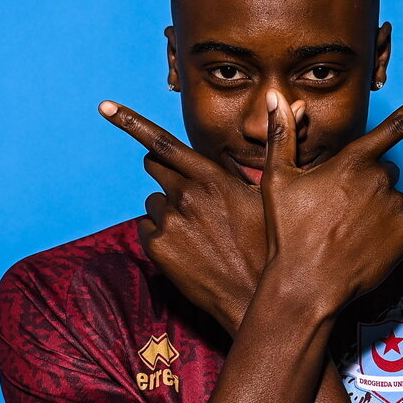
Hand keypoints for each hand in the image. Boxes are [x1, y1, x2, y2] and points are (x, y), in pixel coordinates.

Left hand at [97, 100, 265, 334]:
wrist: (252, 298)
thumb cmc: (267, 245)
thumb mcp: (271, 195)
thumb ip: (275, 147)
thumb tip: (296, 104)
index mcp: (211, 178)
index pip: (162, 141)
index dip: (130, 121)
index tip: (105, 107)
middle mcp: (185, 195)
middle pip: (154, 167)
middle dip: (167, 173)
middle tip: (191, 195)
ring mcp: (168, 223)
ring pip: (154, 202)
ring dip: (169, 209)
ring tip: (200, 233)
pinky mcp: (157, 248)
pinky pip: (148, 229)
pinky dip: (162, 236)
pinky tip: (189, 251)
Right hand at [261, 81, 402, 313]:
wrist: (307, 285)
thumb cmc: (289, 232)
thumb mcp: (278, 180)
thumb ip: (283, 135)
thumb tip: (280, 98)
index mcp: (354, 160)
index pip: (398, 124)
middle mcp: (382, 180)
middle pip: (384, 171)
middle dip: (367, 183)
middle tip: (337, 210)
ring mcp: (398, 208)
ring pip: (392, 200)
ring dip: (375, 210)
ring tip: (345, 233)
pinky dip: (387, 233)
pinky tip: (362, 246)